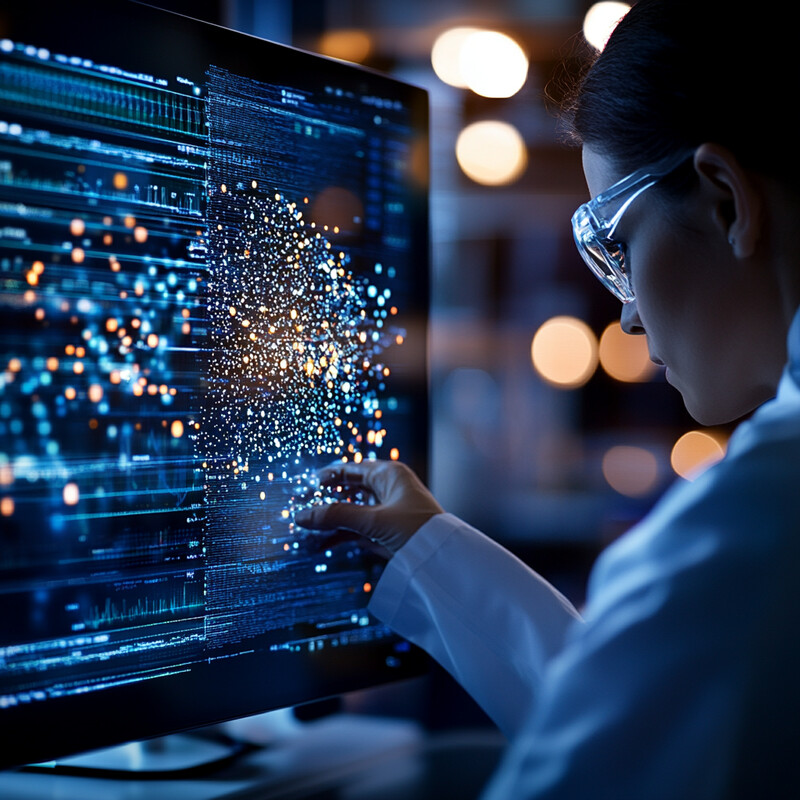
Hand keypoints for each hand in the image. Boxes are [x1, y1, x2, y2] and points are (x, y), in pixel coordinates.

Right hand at [294, 460, 442, 554]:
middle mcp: (388, 488)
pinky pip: (357, 529)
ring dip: (330, 521)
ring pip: (351, 511)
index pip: (351, 469)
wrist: (444, 560)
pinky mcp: (386, 532)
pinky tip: (320, 544)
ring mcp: (387, 511)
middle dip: (326, 501)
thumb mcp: (373, 521)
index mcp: (389, 474)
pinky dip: (340, 535)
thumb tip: (302, 515)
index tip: (306, 486)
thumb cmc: (417, 530)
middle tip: (302, 508)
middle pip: (349, 490)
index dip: (328, 476)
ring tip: (306, 529)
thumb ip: (337, 516)